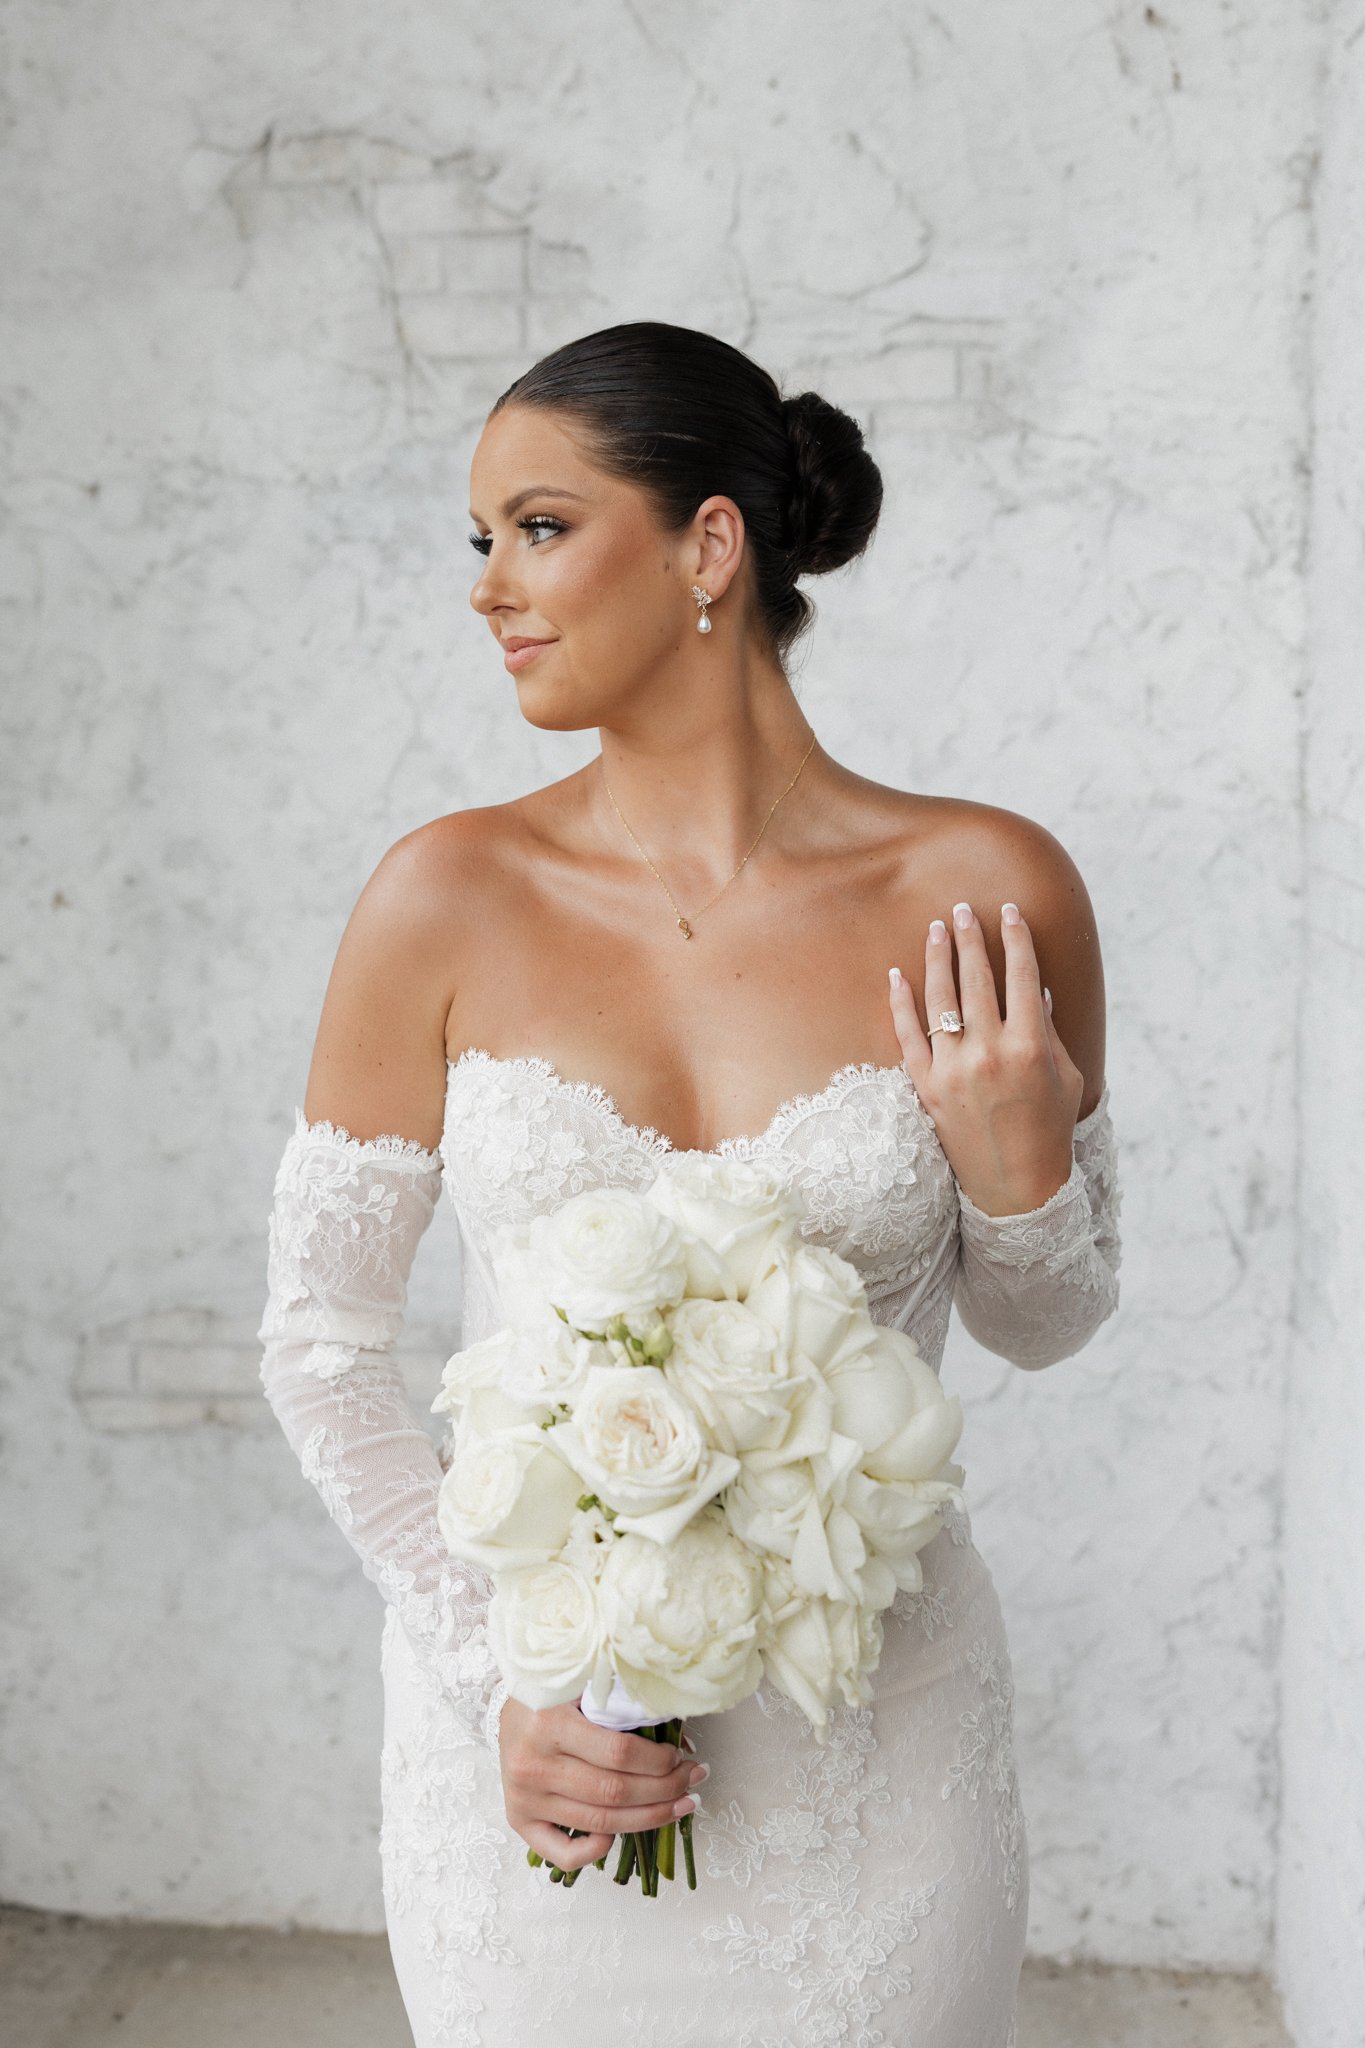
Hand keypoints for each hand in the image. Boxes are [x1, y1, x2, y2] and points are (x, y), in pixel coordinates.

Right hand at [498, 1695, 706, 1872]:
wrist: (507, 1706)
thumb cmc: (551, 1691)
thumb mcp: (584, 1683)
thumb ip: (625, 1706)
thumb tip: (682, 1741)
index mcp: (549, 1723)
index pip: (618, 1754)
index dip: (659, 1761)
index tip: (681, 1756)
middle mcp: (533, 1766)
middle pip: (613, 1792)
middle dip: (664, 1790)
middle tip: (693, 1780)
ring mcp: (525, 1798)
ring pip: (599, 1822)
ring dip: (648, 1818)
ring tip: (680, 1806)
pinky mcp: (519, 1820)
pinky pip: (562, 1853)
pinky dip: (595, 1852)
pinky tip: (619, 1836)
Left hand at [887, 900, 1084, 1216]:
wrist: (1015, 1187)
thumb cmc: (1048, 1130)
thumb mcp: (1065, 1078)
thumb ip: (1048, 1031)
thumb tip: (1035, 990)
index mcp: (1029, 1046)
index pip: (1021, 976)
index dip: (1015, 939)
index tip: (1009, 912)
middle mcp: (989, 1052)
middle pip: (977, 978)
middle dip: (971, 937)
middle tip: (963, 908)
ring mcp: (953, 1068)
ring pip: (940, 998)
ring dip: (938, 957)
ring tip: (937, 929)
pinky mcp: (926, 1086)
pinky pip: (908, 1034)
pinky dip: (900, 1002)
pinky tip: (898, 974)